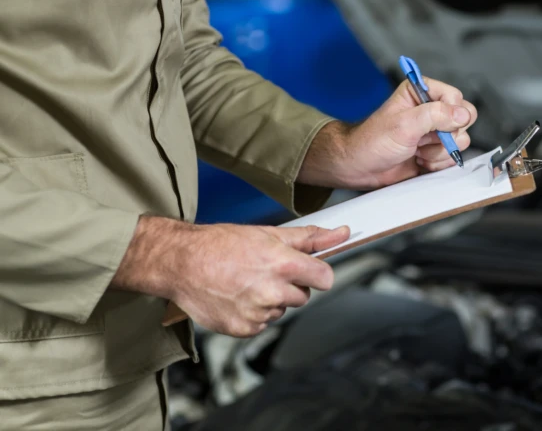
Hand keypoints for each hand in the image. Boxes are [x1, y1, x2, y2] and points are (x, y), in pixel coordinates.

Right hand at [112, 215, 349, 336]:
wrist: (181, 262)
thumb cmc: (221, 244)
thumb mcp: (268, 233)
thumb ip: (309, 237)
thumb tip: (341, 233)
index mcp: (282, 264)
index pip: (325, 278)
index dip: (319, 274)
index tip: (311, 272)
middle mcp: (272, 291)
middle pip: (303, 296)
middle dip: (290, 285)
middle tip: (264, 271)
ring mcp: (257, 313)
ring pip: (281, 310)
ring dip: (270, 299)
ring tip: (246, 282)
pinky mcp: (244, 328)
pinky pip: (263, 324)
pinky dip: (254, 313)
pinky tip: (237, 296)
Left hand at [298, 77, 477, 188]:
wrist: (361, 168)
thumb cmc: (372, 142)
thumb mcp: (404, 124)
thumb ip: (435, 115)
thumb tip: (462, 114)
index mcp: (421, 93)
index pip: (455, 97)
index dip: (451, 112)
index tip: (436, 125)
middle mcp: (430, 110)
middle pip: (463, 119)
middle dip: (447, 135)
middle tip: (424, 139)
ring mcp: (434, 132)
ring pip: (460, 141)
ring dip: (439, 152)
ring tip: (417, 152)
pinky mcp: (435, 152)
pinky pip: (452, 158)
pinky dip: (438, 163)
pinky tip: (420, 161)